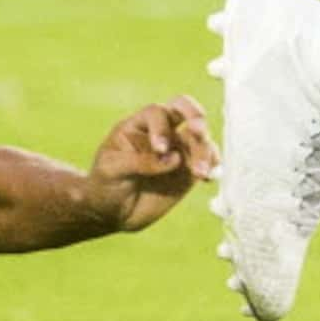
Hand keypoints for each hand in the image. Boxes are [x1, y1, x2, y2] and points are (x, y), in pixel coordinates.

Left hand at [86, 94, 217, 232]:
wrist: (112, 211)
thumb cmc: (106, 182)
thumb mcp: (112, 169)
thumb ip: (140, 162)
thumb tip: (175, 158)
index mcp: (139, 124)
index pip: (158, 112)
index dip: (162, 127)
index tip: (160, 149)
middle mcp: (162, 131)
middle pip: (186, 109)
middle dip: (195, 117)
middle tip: (198, 133)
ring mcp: (178, 150)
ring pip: (201, 139)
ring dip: (205, 151)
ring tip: (200, 173)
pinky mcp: (189, 172)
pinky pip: (209, 161)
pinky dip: (214, 165)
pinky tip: (207, 177)